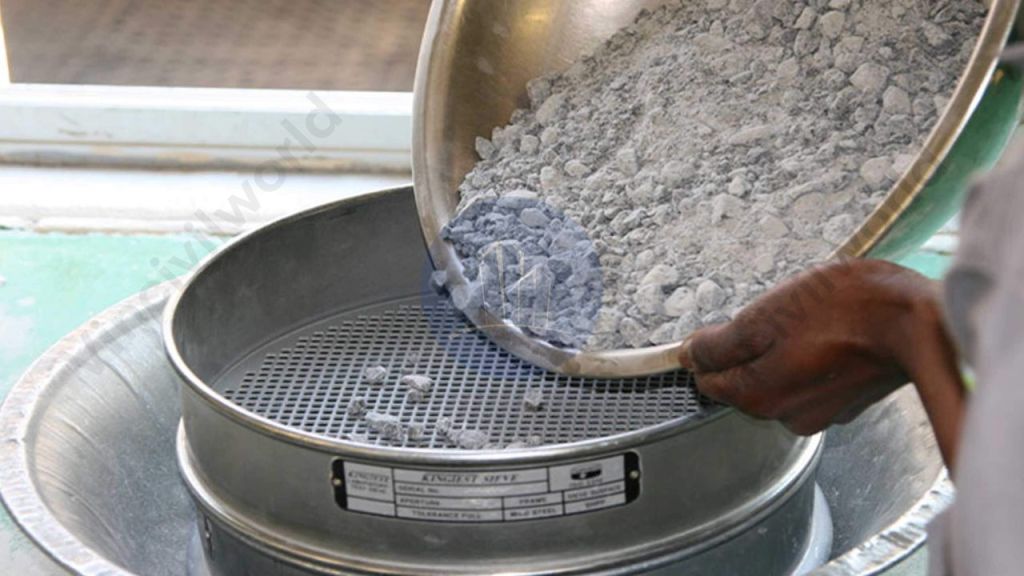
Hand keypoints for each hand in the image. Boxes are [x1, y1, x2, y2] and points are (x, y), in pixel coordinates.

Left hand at [678, 259, 964, 466]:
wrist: (915, 317)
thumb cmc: (843, 310)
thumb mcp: (763, 317)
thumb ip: (718, 345)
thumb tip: (686, 357)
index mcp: (760, 398)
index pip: (709, 382)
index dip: (709, 349)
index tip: (724, 325)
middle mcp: (788, 416)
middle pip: (745, 381)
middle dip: (751, 349)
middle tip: (777, 315)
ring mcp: (822, 412)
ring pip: (779, 378)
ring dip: (784, 350)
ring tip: (810, 319)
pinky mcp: (849, 400)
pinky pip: (812, 376)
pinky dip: (813, 355)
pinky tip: (831, 331)